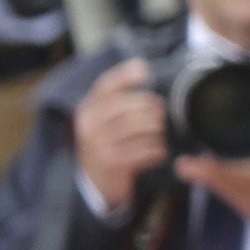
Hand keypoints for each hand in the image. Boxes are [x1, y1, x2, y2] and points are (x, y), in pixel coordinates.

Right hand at [69, 65, 168, 207]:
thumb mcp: (104, 120)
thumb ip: (118, 98)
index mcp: (88, 109)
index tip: (144, 70)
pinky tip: (159, 151)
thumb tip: (142, 67)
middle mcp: (89, 124)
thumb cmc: (107, 144)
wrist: (94, 183)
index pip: (106, 85)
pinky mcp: (112, 163)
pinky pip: (145, 150)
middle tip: (161, 115)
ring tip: (160, 134)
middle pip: (131, 105)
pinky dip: (158, 150)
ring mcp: (99, 144)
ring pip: (140, 127)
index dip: (125, 75)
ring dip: (158, 130)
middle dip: (153, 108)